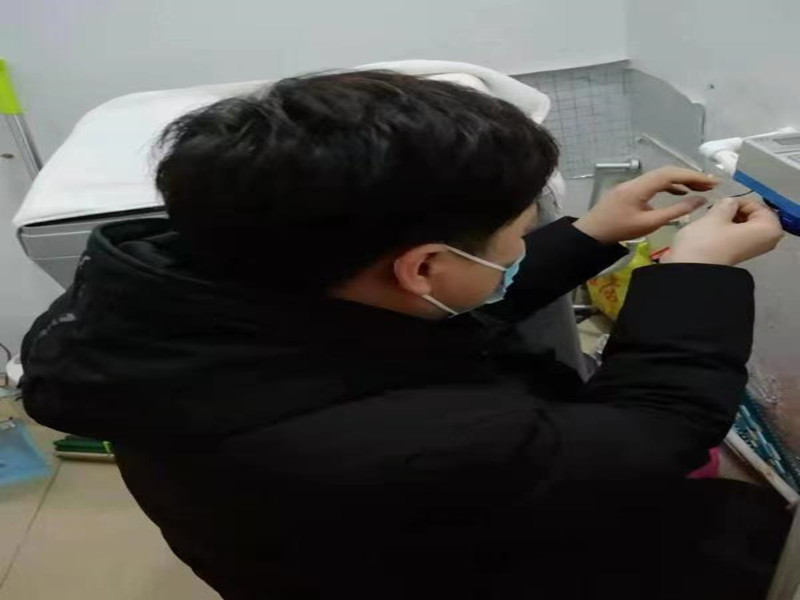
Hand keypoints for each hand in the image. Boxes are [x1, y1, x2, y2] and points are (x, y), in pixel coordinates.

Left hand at [574, 167, 716, 243]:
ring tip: (700, 188)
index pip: (671, 174)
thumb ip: (675, 211)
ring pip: (660, 177)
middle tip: (711, 184)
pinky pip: (653, 184)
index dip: (694, 176)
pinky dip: (668, 186)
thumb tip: (700, 200)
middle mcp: (636, 180)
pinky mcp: (629, 191)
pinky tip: (680, 193)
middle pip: (667, 172)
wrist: (591, 233)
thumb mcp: (650, 223)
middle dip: (691, 176)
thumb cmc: (619, 230)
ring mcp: (632, 184)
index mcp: (640, 186)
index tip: (712, 181)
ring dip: (680, 180)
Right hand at [664, 197, 783, 265]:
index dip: (738, 201)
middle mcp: (767, 240)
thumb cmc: (706, 241)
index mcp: (769, 229)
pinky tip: (711, 230)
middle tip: (715, 211)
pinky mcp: (739, 254)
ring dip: (728, 219)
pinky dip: (726, 229)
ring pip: (744, 224)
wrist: (690, 271)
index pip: (757, 205)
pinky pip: (738, 234)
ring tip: (711, 220)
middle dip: (734, 210)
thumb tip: (731, 203)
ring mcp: (753, 249)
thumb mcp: (716, 214)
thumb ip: (727, 203)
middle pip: (752, 215)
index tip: (720, 204)